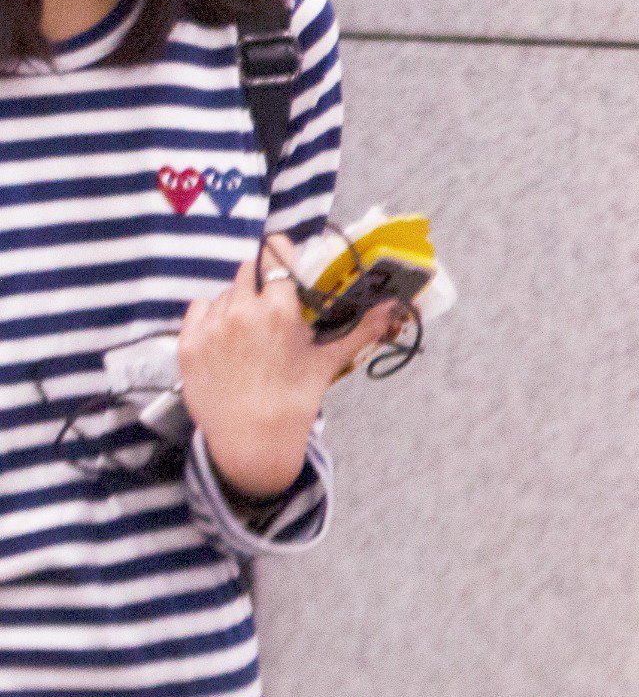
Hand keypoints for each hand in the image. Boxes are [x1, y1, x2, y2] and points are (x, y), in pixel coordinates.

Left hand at [177, 235, 390, 500]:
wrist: (252, 440)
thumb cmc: (295, 398)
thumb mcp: (329, 360)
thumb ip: (362, 327)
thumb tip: (392, 306)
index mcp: (278, 311)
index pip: (275, 258)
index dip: (281, 256)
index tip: (284, 258)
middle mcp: (241, 312)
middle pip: (249, 272)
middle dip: (263, 282)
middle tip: (272, 306)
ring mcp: (210, 328)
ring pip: (225, 293)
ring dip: (238, 301)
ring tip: (251, 332)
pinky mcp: (187, 344)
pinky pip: (199, 310)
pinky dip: (212, 317)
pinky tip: (227, 339)